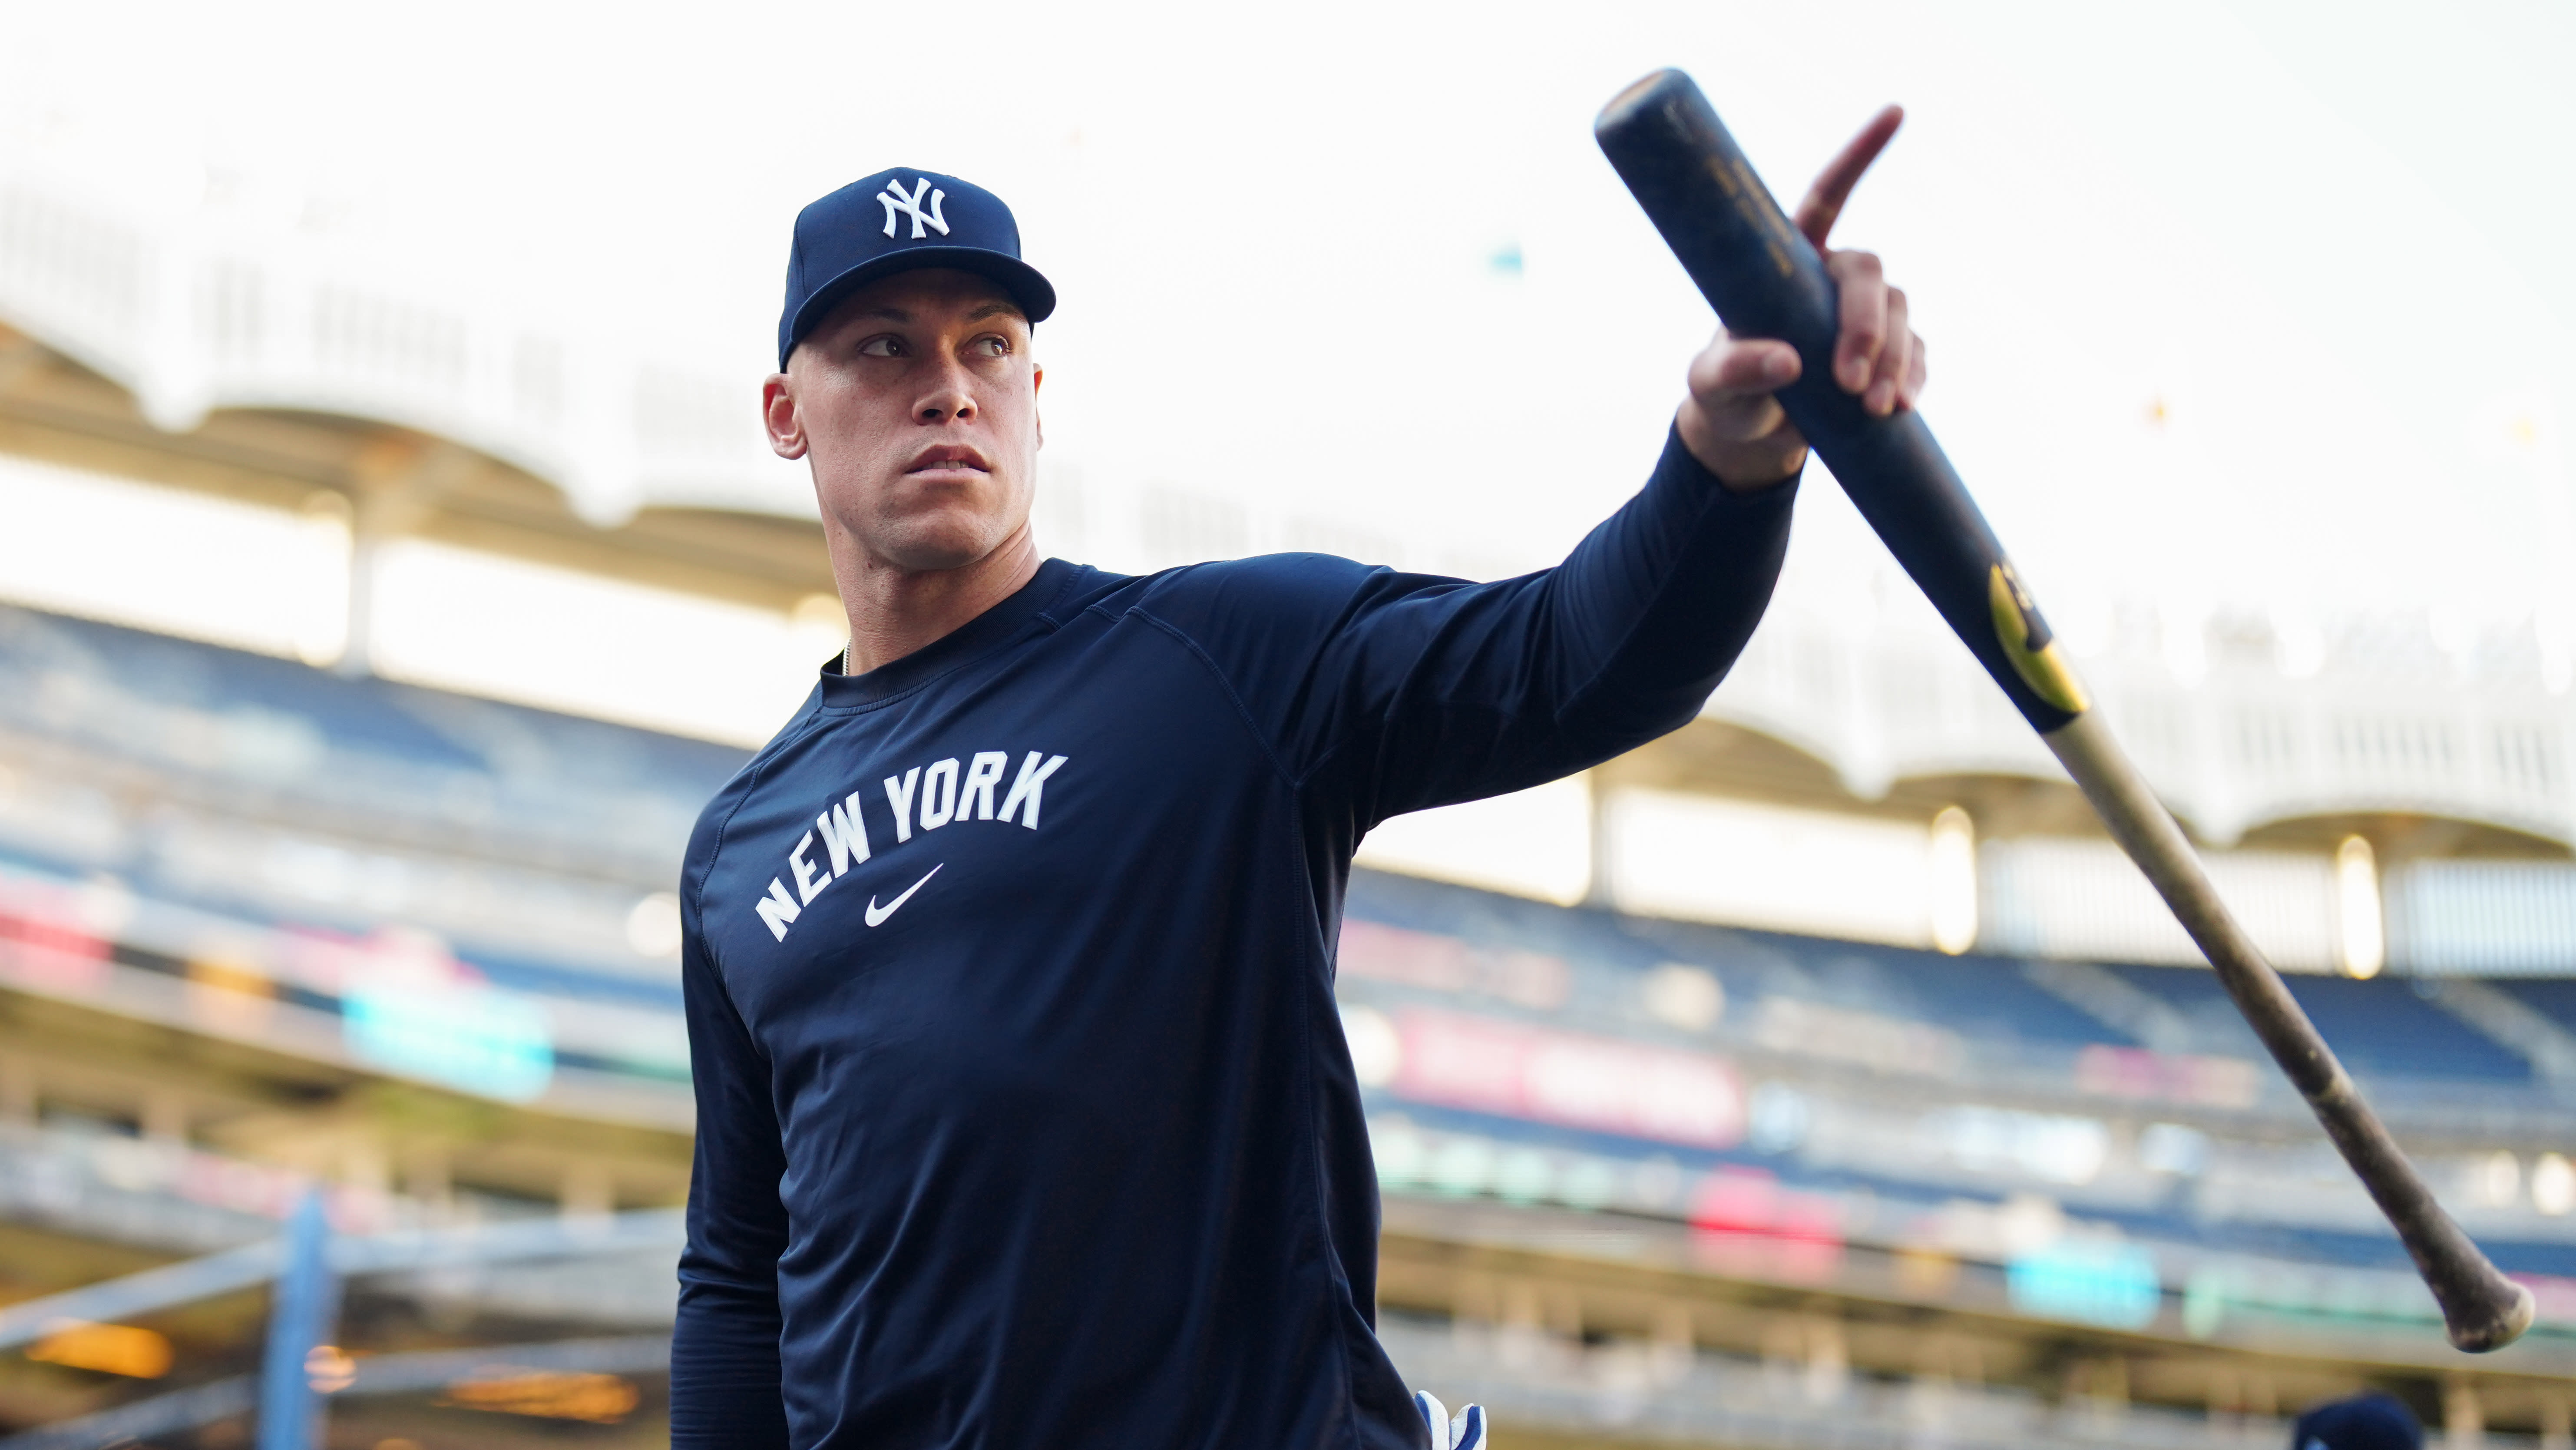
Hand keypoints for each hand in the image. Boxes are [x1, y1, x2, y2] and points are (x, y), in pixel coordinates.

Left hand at [1676, 105, 1926, 490]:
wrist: (1746, 436)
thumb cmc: (1723, 395)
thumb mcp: (1711, 385)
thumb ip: (1737, 370)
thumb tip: (1787, 361)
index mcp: (1789, 261)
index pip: (1827, 196)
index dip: (1859, 154)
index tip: (1896, 112)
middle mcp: (1830, 278)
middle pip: (1869, 275)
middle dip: (1867, 327)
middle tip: (1851, 384)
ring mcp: (1862, 315)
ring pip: (1900, 314)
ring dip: (1894, 359)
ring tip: (1873, 407)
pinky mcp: (1885, 354)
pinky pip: (1914, 353)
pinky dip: (1912, 378)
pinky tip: (1900, 406)